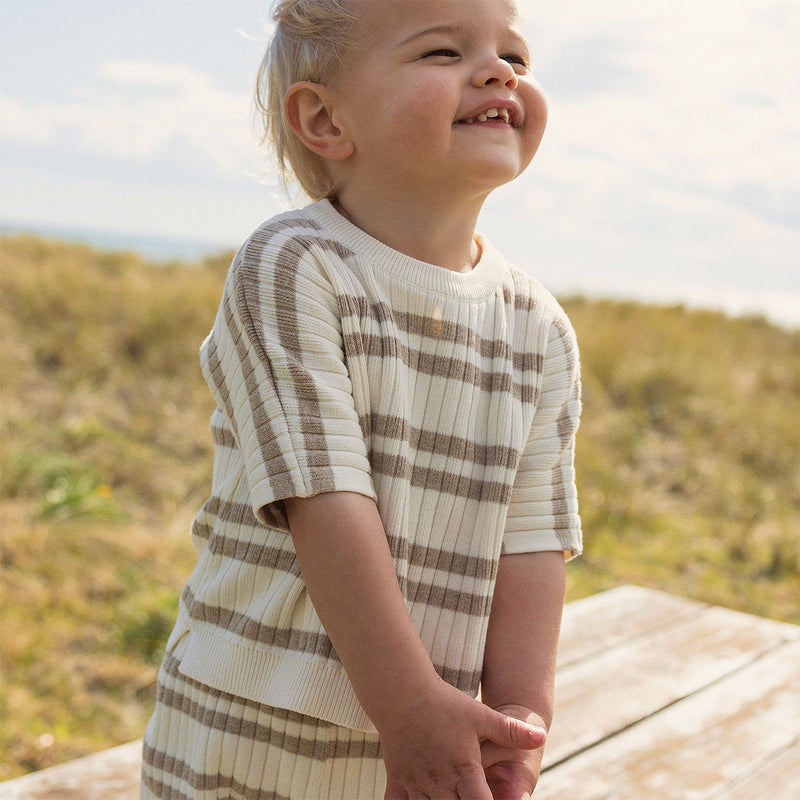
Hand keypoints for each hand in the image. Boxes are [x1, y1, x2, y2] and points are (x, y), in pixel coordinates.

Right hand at [380, 680, 545, 799]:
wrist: (403, 691)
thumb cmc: (444, 704)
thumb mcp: (481, 715)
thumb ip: (511, 730)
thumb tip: (541, 737)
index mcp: (463, 769)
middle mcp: (439, 781)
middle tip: (470, 798)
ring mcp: (416, 782)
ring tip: (448, 798)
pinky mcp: (397, 778)